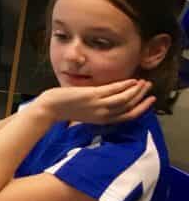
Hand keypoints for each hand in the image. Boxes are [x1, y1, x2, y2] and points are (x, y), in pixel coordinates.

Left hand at [36, 79, 153, 124]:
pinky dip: (125, 85)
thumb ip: (98, 108)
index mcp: (102, 120)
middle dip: (142, 97)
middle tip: (150, 87)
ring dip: (137, 90)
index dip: (142, 108)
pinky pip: (113, 90)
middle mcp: (103, 115)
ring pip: (125, 98)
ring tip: (144, 82)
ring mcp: (98, 105)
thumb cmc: (65, 109)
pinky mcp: (92, 96)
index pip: (128, 116)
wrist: (49, 109)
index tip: (151, 100)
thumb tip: (108, 99)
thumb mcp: (86, 112)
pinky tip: (131, 80)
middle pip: (129, 106)